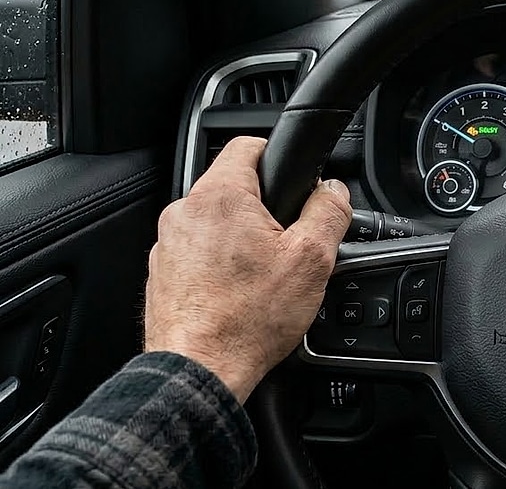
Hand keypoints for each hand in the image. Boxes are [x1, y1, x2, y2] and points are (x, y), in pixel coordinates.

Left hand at [144, 137, 351, 402]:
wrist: (199, 371)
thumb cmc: (247, 319)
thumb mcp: (312, 259)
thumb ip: (329, 212)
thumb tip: (333, 191)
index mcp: (221, 196)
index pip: (249, 144)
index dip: (279, 155)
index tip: (295, 180)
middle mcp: (185, 212)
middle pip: (233, 186)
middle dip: (264, 206)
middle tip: (289, 240)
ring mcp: (168, 244)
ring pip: (215, 221)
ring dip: (241, 237)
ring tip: (265, 273)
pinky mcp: (162, 274)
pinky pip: (198, 252)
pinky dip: (219, 264)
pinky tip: (240, 292)